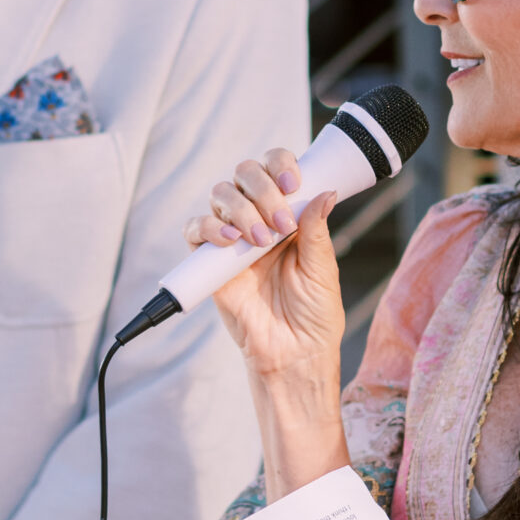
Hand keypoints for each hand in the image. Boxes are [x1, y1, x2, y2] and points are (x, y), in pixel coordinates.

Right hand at [184, 147, 345, 382]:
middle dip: (261, 189)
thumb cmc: (314, 315)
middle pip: (244, 174)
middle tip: (280, 224)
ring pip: (220, 195)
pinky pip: (195, 229)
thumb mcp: (322, 270)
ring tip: (258, 241)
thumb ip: (316, 230)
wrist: (293, 355)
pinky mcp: (209, 261)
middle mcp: (258, 218)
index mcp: (288, 214)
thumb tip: (325, 192)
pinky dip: (208, 228)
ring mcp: (232, 238)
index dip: (279, 165)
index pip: (276, 169)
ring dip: (240, 209)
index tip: (293, 183)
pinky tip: (230, 242)